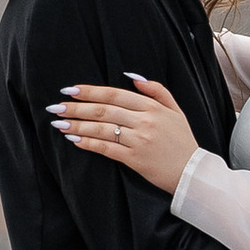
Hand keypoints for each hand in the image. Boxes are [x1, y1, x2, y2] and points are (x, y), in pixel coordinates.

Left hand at [52, 75, 199, 194]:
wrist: (193, 173)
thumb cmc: (183, 142)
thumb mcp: (176, 110)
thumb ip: (156, 90)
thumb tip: (131, 76)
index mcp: (152, 107)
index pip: (115, 94)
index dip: (90, 91)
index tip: (70, 90)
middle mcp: (145, 121)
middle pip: (103, 110)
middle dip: (76, 108)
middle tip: (55, 107)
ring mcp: (139, 140)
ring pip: (102, 129)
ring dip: (77, 126)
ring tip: (59, 124)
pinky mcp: (135, 159)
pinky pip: (107, 149)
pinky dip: (89, 144)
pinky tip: (75, 141)